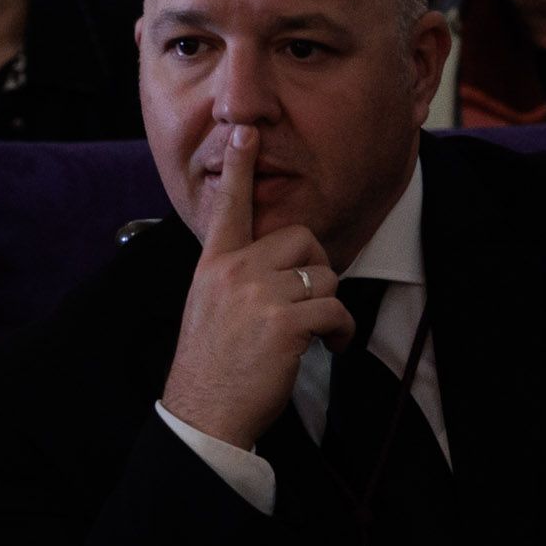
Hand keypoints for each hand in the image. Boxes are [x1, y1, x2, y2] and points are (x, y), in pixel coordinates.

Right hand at [158, 124, 354, 451]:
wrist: (204, 411)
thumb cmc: (210, 364)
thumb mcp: (209, 306)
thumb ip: (235, 276)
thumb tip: (275, 265)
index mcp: (213, 264)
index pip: (228, 206)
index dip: (238, 168)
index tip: (245, 133)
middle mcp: (234, 271)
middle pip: (301, 239)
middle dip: (315, 271)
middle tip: (307, 304)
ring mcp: (259, 295)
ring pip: (324, 276)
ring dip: (330, 307)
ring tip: (317, 334)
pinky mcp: (285, 323)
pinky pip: (336, 310)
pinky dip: (342, 332)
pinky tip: (330, 347)